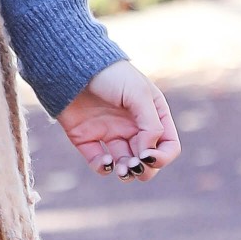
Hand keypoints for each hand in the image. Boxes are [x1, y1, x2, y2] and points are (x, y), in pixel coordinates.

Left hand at [56, 59, 179, 182]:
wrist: (72, 67)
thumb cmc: (110, 75)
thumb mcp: (138, 94)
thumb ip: (151, 125)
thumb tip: (148, 153)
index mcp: (152, 115)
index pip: (168, 146)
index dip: (162, 157)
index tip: (148, 156)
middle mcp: (133, 127)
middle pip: (148, 161)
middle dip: (144, 169)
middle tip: (134, 166)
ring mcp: (110, 134)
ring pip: (126, 166)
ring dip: (127, 173)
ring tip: (122, 169)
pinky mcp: (87, 139)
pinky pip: (99, 163)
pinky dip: (103, 168)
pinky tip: (105, 161)